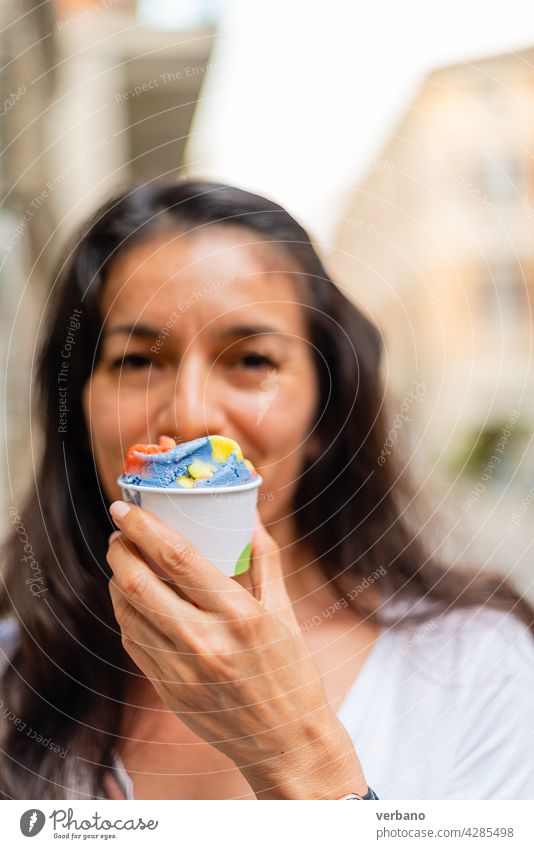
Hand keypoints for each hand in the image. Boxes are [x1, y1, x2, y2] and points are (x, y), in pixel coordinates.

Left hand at [106, 501, 366, 798]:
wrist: (287, 744)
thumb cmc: (290, 673)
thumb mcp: (285, 612)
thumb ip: (265, 560)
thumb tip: (249, 515)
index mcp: (240, 615)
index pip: (178, 558)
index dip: (144, 527)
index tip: (124, 506)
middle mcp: (206, 641)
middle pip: (140, 583)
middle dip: (120, 550)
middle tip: (118, 532)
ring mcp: (182, 671)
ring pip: (129, 613)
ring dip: (118, 579)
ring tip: (124, 561)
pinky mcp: (168, 691)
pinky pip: (134, 642)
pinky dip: (127, 613)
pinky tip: (134, 600)